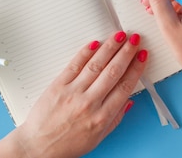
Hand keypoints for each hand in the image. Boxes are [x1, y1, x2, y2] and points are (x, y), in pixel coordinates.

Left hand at [0, 31, 147, 157]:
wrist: (39, 146)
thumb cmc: (67, 144)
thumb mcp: (98, 138)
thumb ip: (115, 119)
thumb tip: (129, 100)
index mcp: (102, 117)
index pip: (124, 86)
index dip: (136, 68)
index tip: (142, 56)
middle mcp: (89, 103)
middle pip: (113, 72)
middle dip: (126, 53)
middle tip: (135, 39)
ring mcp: (73, 93)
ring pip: (96, 65)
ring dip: (110, 48)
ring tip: (119, 36)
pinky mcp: (58, 86)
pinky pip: (75, 65)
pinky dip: (86, 52)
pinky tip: (95, 43)